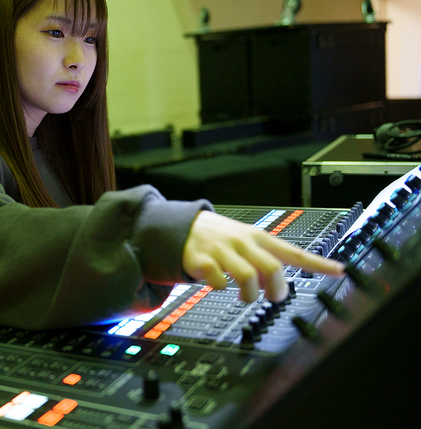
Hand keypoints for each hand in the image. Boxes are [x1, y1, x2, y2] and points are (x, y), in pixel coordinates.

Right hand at [182, 211, 344, 302]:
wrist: (183, 227)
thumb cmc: (220, 238)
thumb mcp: (246, 242)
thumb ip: (264, 260)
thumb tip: (279, 283)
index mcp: (258, 239)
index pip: (294, 252)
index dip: (318, 263)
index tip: (339, 271)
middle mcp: (243, 243)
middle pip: (272, 268)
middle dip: (276, 289)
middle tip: (273, 296)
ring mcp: (222, 251)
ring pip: (247, 276)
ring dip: (250, 294)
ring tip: (246, 296)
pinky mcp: (202, 260)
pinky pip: (218, 280)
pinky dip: (220, 287)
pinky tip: (218, 285)